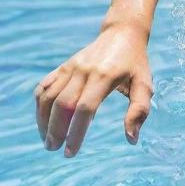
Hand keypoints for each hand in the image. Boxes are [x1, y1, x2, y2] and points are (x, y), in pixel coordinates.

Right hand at [34, 25, 152, 157]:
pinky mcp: (63, 66)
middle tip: (54, 149)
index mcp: (105, 76)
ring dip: (43, 121)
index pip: (85, 108)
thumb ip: (139, 110)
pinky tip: (43, 120)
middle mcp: (84, 71)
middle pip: (62, 104)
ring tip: (47, 140)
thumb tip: (131, 139)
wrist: (122, 33)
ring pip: (48, 96)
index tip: (71, 152)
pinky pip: (44, 86)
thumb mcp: (145, 84)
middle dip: (56, 130)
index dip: (76, 132)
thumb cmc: (136, 63)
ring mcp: (71, 67)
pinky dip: (39, 105)